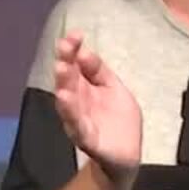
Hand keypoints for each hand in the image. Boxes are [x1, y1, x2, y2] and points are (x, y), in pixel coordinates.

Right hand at [54, 32, 141, 182]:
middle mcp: (77, 101)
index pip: (75, 65)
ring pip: (68, 102)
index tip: (74, 35)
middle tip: (63, 48)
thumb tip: (84, 51)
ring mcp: (79, 120)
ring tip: (62, 69)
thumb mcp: (114, 88)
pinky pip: (77, 125)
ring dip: (64, 85)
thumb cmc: (118, 119)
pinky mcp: (86, 138)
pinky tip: (65, 99)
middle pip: (68, 80)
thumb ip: (99, 71)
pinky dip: (71, 113)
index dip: (73, 50)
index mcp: (84, 87)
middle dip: (65, 63)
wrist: (126, 154)